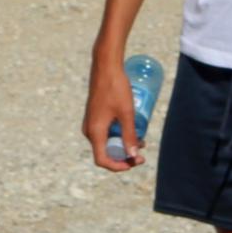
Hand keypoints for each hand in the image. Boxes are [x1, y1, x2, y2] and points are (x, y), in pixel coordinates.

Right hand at [83, 53, 142, 170]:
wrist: (106, 66)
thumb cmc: (116, 88)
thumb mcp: (126, 113)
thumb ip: (129, 135)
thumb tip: (133, 156)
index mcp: (94, 132)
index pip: (102, 160)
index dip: (118, 166)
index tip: (134, 163)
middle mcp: (89, 130)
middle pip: (104, 152)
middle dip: (123, 155)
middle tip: (142, 152)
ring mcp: (91, 122)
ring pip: (106, 142)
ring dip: (122, 145)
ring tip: (141, 141)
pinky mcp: (95, 116)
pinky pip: (105, 133)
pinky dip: (118, 136)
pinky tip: (132, 129)